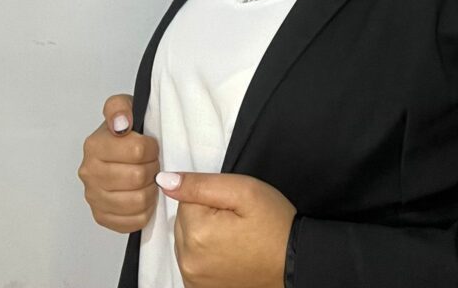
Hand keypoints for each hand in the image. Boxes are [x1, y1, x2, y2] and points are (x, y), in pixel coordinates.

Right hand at [78, 93, 159, 232]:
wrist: (118, 151)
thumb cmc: (126, 131)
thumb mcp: (124, 106)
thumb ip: (120, 107)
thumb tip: (120, 124)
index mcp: (94, 145)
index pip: (137, 151)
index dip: (151, 149)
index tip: (151, 145)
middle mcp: (89, 172)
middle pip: (138, 177)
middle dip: (152, 169)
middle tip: (152, 163)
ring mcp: (94, 197)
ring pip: (138, 201)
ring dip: (150, 190)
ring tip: (148, 179)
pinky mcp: (102, 217)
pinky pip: (133, 221)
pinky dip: (144, 210)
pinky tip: (142, 195)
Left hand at [156, 170, 296, 287]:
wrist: (293, 261)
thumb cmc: (273, 224)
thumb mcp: (243, 190)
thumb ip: (200, 184)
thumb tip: (164, 180)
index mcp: (197, 233)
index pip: (186, 198)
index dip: (211, 196)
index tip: (232, 206)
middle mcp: (188, 260)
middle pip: (184, 220)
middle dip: (205, 215)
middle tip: (236, 220)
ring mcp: (192, 278)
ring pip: (186, 238)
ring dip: (204, 234)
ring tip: (234, 237)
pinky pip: (191, 258)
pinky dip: (204, 253)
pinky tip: (228, 252)